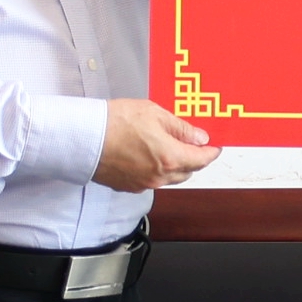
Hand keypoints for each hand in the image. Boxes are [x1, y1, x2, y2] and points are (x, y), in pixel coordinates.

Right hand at [96, 98, 218, 190]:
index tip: (215, 147)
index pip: (201, 160)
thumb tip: (199, 137)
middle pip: (187, 172)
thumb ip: (181, 128)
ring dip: (175, 166)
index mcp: (170, 158)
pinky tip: (149, 155)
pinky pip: (151, 180)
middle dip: (193, 159)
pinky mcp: (128, 187)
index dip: (211, 153)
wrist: (86, 138)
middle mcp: (159, 177)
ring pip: (169, 178)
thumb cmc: (117, 122)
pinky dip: (157, 170)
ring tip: (169, 146)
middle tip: (192, 143)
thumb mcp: (155, 114)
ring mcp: (143, 184)